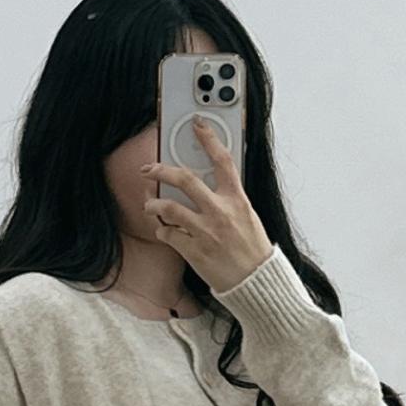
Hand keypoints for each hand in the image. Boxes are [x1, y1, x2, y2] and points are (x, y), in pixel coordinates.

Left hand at [143, 115, 271, 292]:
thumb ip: (228, 199)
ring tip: (150, 206)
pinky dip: (162, 231)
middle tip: (149, 169)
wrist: (256, 281)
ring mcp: (206, 232)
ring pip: (168, 208)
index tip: (198, 124)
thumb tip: (210, 184)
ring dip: (153, 205)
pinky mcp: (194, 251)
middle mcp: (220, 212)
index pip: (223, 161)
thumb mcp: (248, 217)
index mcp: (237, 200)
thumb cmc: (252, 250)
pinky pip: (167, 234)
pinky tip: (164, 231)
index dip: (209, 139)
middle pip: (184, 179)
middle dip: (161, 170)